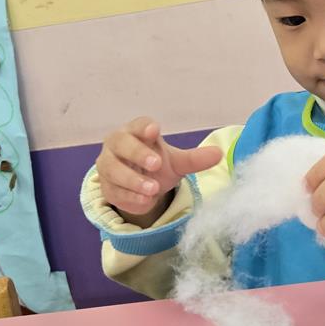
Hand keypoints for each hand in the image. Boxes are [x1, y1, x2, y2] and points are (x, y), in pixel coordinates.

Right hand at [96, 117, 221, 225]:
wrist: (141, 187)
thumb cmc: (155, 164)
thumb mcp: (177, 162)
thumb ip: (194, 159)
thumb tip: (218, 154)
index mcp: (136, 132)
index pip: (138, 125)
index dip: (144, 127)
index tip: (154, 131)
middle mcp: (117, 145)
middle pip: (120, 143)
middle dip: (137, 153)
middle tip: (156, 164)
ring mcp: (108, 165)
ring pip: (113, 169)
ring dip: (133, 180)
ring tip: (154, 189)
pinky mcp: (106, 187)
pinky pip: (113, 191)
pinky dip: (130, 197)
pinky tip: (145, 201)